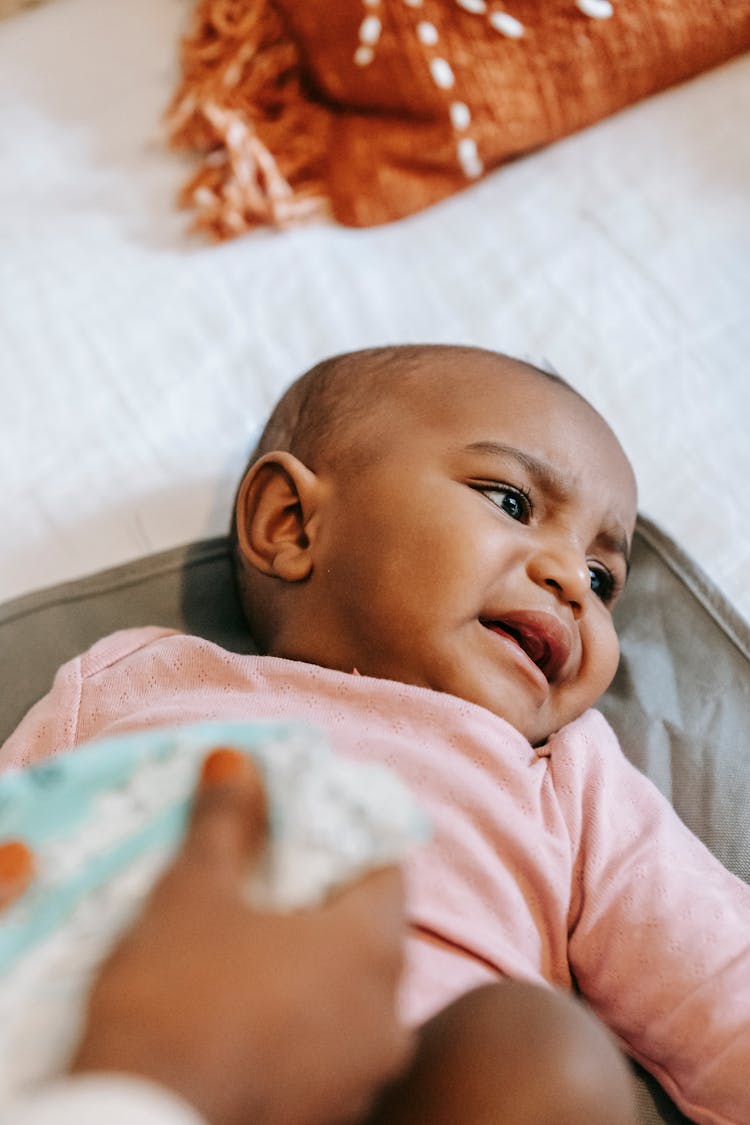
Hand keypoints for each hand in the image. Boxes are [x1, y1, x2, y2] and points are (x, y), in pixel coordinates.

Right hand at [71, 749, 412, 1124]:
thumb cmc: (174, 997)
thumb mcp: (193, 894)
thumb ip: (225, 822)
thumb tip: (236, 759)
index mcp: (372, 950)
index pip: (388, 871)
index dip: (348, 842)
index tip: (306, 832)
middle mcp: (389, 1016)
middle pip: (372, 934)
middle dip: (327, 904)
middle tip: (274, 883)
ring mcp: (365, 1074)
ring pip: (354, 996)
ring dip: (316, 967)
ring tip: (256, 946)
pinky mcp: (332, 1114)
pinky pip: (332, 1047)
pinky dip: (305, 1021)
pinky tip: (250, 1012)